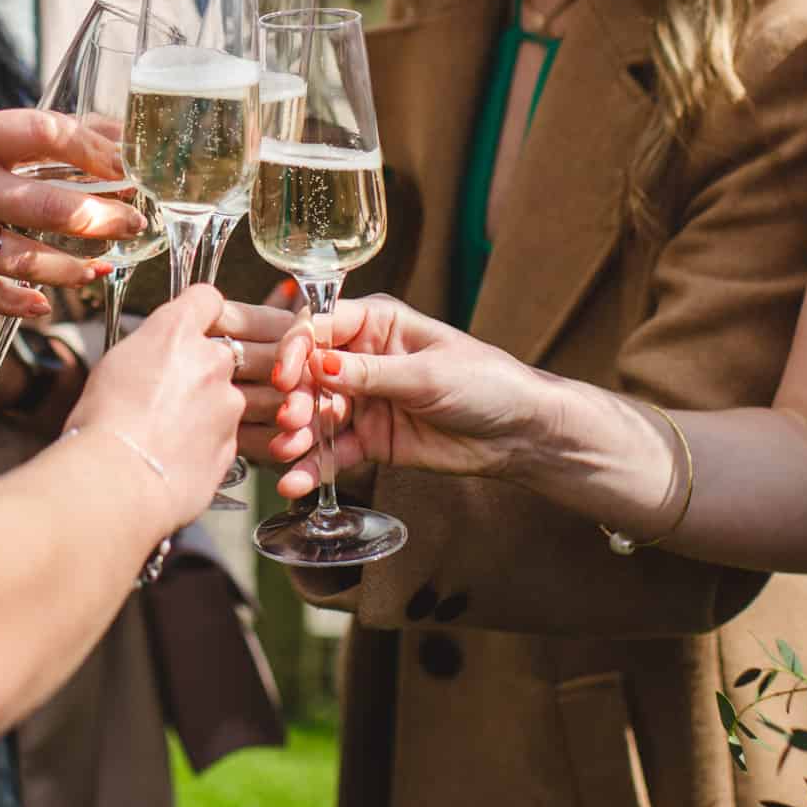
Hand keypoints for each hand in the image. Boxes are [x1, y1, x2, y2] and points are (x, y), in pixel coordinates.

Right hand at [0, 111, 142, 319]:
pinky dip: (21, 302)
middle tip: (133, 222)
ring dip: (73, 267)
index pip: (48, 132)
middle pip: (50, 202)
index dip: (96, 147)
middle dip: (103, 216)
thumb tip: (69, 144)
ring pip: (26, 256)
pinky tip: (45, 305)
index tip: (127, 163)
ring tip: (102, 270)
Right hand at [68, 285, 239, 533]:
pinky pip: (223, 436)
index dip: (198, 312)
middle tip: (168, 393)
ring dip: (204, 410)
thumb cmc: (101, 423)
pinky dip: (205, 444)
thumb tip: (152, 361)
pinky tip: (174, 457)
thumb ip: (147, 354)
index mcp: (176, 332)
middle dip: (201, 370)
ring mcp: (228, 404)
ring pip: (224, 398)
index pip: (206, 299)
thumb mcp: (113, 367)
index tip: (189, 326)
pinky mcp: (233, 444)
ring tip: (165, 433)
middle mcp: (211, 360)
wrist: (116, 481)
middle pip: (219, 353)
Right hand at [215, 294, 547, 497]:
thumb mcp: (428, 374)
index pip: (319, 324)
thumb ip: (371, 373)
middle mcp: (360, 358)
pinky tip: (296, 482)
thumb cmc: (485, 383)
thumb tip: (319, 363)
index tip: (287, 375)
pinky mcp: (368, 439)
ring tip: (286, 454)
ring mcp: (362, 400)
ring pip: (314, 414)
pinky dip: (313, 467)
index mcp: (376, 323)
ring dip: (296, 434)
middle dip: (295, 396)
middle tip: (292, 420)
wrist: (520, 435)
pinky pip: (332, 451)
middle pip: (309, 372)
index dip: (296, 347)